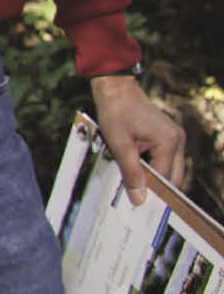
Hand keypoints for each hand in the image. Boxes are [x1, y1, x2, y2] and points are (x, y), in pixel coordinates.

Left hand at [91, 74, 186, 204]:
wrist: (116, 89)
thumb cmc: (116, 112)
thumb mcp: (119, 144)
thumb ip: (130, 172)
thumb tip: (139, 198)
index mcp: (169, 142)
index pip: (165, 179)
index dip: (152, 192)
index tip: (139, 204)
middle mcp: (177, 141)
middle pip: (173, 177)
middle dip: (156, 188)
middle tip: (137, 198)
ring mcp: (175, 138)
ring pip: (170, 170)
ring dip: (154, 176)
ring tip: (135, 182)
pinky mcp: (168, 137)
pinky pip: (164, 159)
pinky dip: (153, 166)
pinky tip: (137, 169)